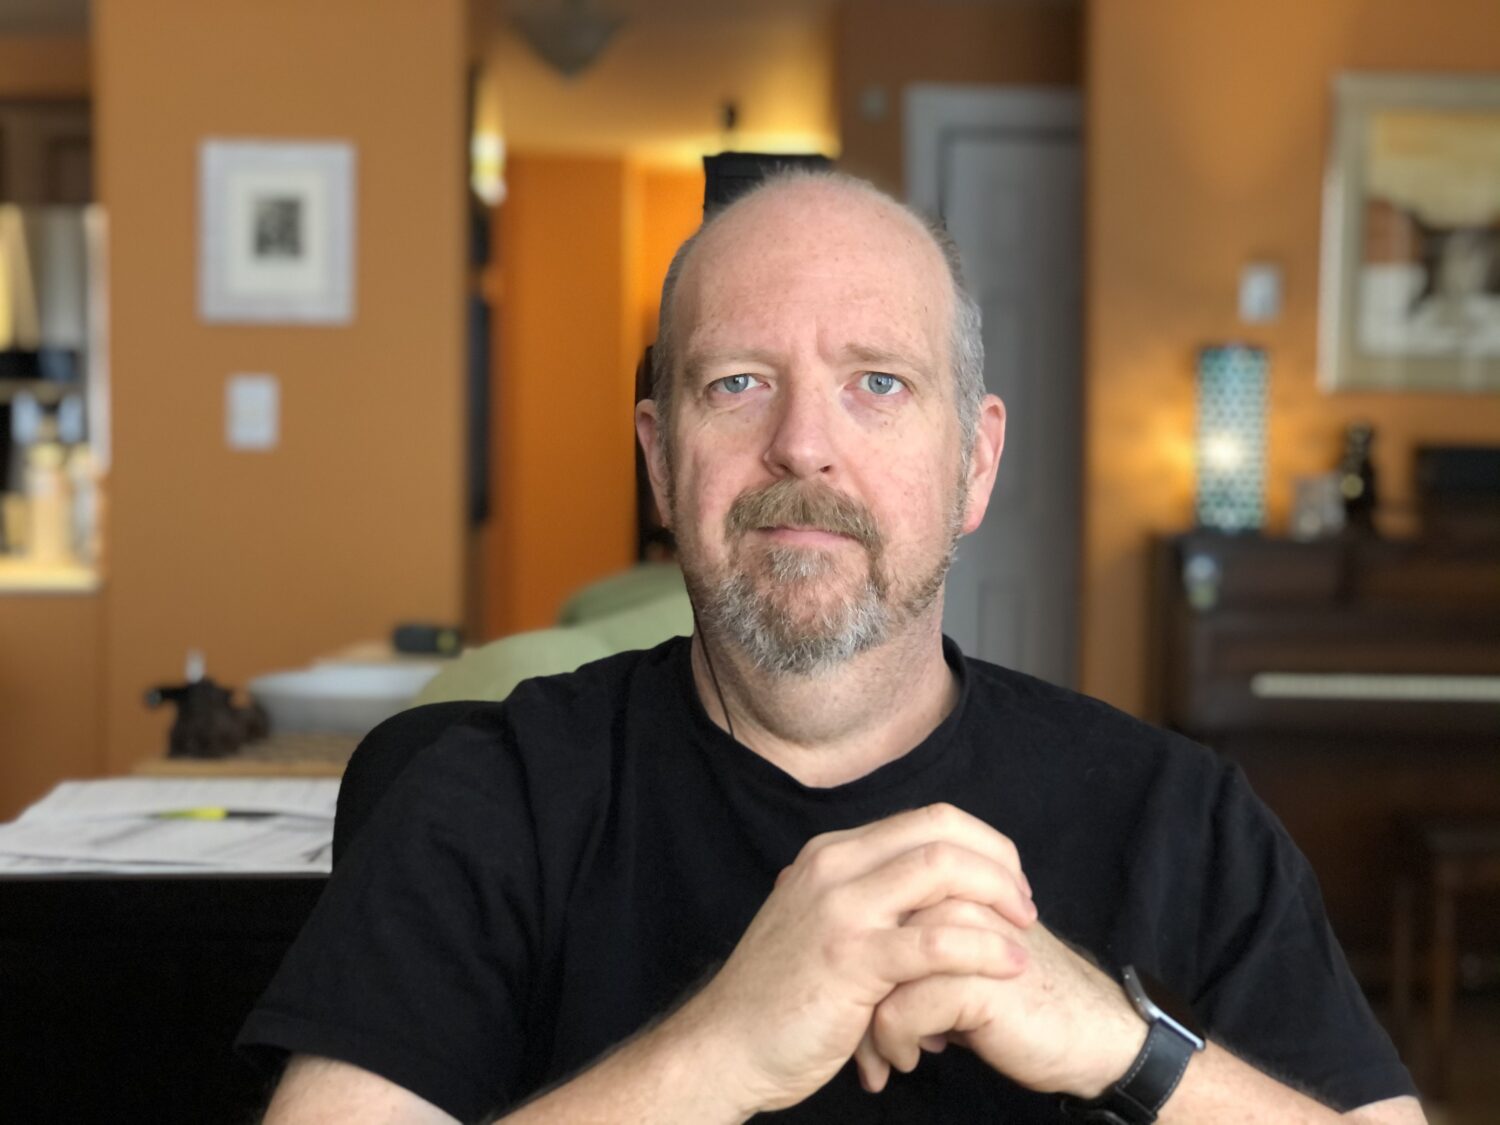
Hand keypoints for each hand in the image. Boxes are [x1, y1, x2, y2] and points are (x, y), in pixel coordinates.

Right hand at [669, 804, 1036, 1114]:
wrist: (724, 1046)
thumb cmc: (779, 996)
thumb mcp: (818, 924)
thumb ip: (863, 900)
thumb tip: (922, 893)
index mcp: (831, 854)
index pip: (926, 820)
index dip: (981, 844)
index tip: (1008, 883)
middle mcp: (834, 866)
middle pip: (941, 830)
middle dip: (999, 862)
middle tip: (1025, 905)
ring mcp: (840, 909)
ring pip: (942, 869)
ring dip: (999, 896)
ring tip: (1024, 932)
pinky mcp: (850, 959)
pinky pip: (936, 941)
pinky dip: (984, 950)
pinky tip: (1009, 967)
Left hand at [856, 901, 1146, 1097]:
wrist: (1089, 1035)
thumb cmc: (1017, 998)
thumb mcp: (957, 957)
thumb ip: (911, 939)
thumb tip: (854, 958)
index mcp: (944, 880)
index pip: (866, 905)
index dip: (851, 954)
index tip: (855, 1001)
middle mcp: (950, 895)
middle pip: (863, 937)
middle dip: (851, 993)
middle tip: (860, 1037)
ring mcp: (963, 933)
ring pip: (873, 975)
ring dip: (868, 1027)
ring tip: (882, 1055)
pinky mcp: (974, 981)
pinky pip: (899, 1011)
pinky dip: (895, 1044)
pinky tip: (911, 1060)